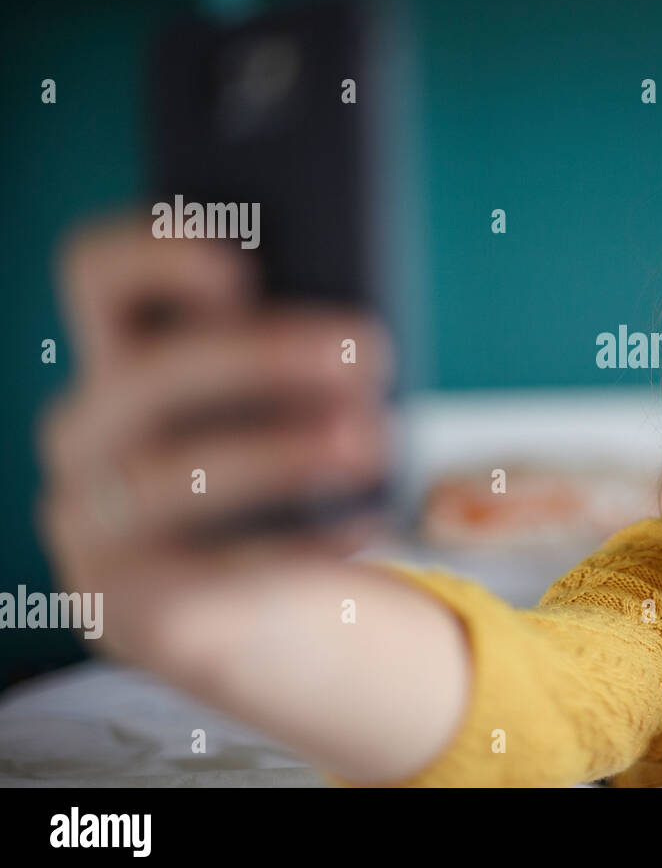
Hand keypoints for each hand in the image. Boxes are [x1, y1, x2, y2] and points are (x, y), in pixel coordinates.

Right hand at [34, 208, 395, 674]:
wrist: (239, 617)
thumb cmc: (271, 483)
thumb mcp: (277, 412)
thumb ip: (294, 361)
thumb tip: (359, 330)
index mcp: (116, 359)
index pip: (93, 275)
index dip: (152, 251)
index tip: (241, 260)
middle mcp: (85, 434)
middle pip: (147, 374)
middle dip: (262, 354)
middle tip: (367, 347)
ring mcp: (93, 526)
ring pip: (171, 475)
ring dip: (283, 451)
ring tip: (371, 441)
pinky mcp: (131, 606)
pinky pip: (211, 572)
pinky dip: (301, 544)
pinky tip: (366, 522)